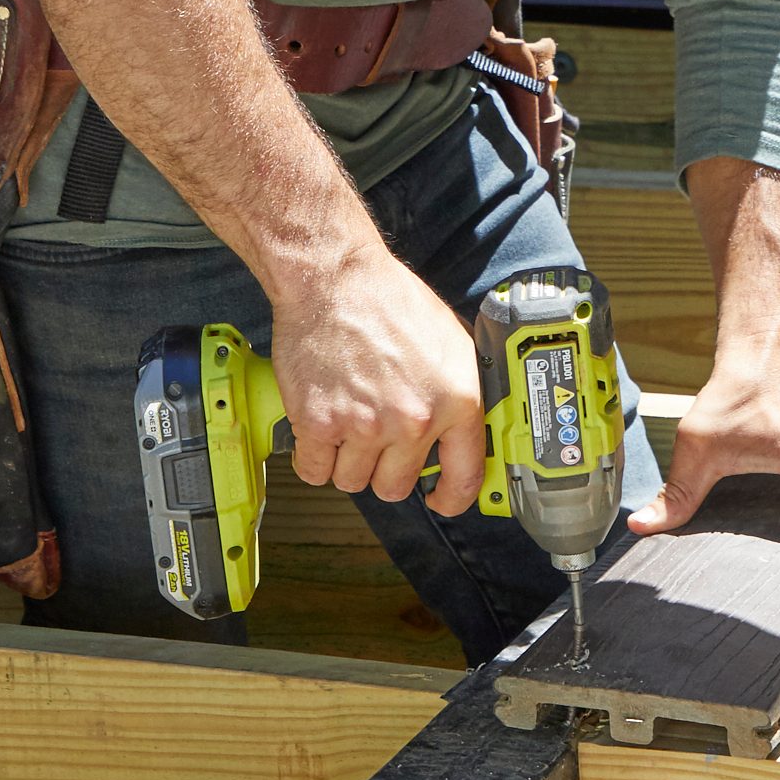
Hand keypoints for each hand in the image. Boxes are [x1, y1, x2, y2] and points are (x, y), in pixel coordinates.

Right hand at [270, 246, 484, 514]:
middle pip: (397, 487)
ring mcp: (365, 426)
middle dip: (386, 470)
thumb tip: (465, 433)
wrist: (335, 280)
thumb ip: (459, 394)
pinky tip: (320, 429)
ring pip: (353, 481)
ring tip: (347, 424)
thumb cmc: (391, 301)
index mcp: (455, 403)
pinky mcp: (319, 423)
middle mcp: (413, 421)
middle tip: (377, 441)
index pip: (464, 477)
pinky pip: (315, 471)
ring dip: (348, 462)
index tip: (440, 500)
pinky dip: (314, 457)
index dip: (451, 498)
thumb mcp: (453, 344)